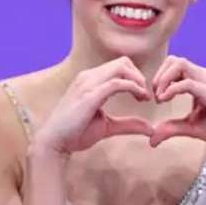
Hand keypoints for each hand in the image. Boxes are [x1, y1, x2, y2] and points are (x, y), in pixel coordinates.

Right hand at [33, 57, 154, 155]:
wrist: (55, 142)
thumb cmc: (76, 133)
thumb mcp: (107, 126)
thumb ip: (128, 124)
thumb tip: (150, 128)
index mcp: (90, 80)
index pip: (119, 66)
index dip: (135, 77)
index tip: (143, 96)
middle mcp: (88, 77)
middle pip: (123, 62)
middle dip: (139, 76)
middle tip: (145, 96)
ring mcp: (88, 84)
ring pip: (121, 67)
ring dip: (138, 80)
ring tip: (143, 97)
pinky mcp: (90, 95)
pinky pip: (117, 83)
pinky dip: (133, 88)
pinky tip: (139, 98)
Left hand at [148, 56, 205, 151]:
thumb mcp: (192, 128)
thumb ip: (173, 128)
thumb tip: (152, 139)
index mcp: (201, 81)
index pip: (175, 66)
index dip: (160, 78)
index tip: (156, 98)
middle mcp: (205, 76)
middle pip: (174, 60)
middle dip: (159, 75)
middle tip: (156, 96)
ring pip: (179, 64)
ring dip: (163, 78)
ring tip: (160, 98)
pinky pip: (187, 83)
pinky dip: (171, 89)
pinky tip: (166, 100)